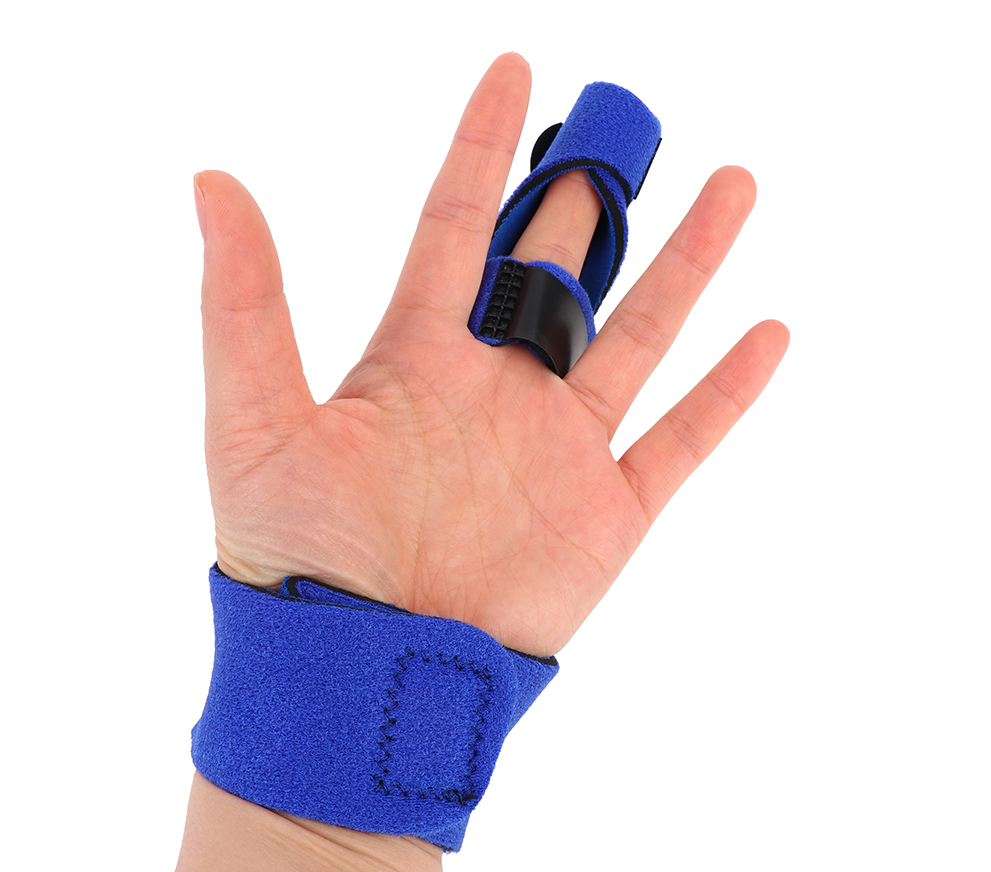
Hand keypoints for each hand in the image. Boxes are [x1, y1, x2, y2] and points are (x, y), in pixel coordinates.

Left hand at [195, 53, 787, 655]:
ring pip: (639, 334)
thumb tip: (212, 180)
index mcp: (416, 356)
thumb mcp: (253, 421)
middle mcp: (494, 388)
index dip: (484, 148)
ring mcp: (557, 448)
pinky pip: (682, 439)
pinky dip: (727, 390)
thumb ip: (245, 304)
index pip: (456, 225)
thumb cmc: (296, 556)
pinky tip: (768, 332)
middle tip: (625, 122)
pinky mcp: (607, 512)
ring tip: (733, 184)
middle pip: (558, 267)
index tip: (514, 69)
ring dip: (687, 262)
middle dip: (589, 195)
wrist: (362, 674)